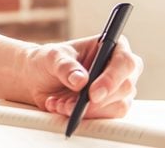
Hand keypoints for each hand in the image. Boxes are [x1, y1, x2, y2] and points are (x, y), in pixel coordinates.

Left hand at [22, 35, 143, 118]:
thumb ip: (65, 66)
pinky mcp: (110, 107)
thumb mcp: (51, 57)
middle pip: (125, 87)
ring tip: (61, 104)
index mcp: (111, 46)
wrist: (38, 79)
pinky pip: (105, 118)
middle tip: (70, 104)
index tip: (93, 94)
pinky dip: (83, 116)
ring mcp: (118, 89)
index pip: (125, 62)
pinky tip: (63, 107)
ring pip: (118, 107)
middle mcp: (120, 68)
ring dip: (87, 111)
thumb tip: (81, 80)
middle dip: (97, 101)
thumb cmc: (49, 61)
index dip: (112, 79)